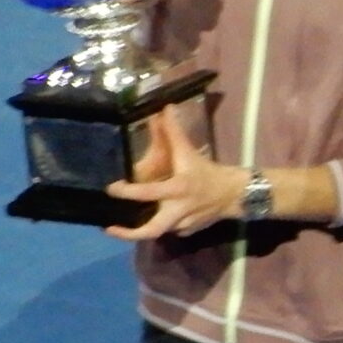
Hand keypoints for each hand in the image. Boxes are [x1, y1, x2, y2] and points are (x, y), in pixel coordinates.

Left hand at [104, 107, 246, 240]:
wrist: (233, 193)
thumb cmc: (208, 171)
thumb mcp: (189, 152)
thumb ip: (174, 132)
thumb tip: (165, 108)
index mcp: (176, 190)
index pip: (146, 193)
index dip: (127, 192)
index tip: (111, 189)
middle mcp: (177, 211)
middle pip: (150, 230)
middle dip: (128, 234)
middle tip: (109, 229)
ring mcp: (182, 225)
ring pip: (158, 231)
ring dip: (142, 227)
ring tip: (124, 224)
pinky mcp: (188, 231)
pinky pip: (170, 230)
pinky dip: (160, 225)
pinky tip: (154, 218)